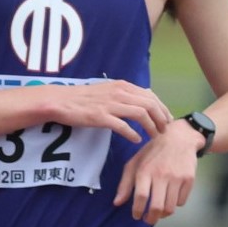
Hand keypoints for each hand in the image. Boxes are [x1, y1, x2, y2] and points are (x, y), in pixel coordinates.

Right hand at [54, 81, 172, 144]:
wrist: (60, 100)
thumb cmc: (82, 97)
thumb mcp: (107, 89)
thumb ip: (126, 93)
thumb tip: (145, 95)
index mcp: (122, 86)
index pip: (151, 96)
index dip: (162, 109)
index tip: (167, 120)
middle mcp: (119, 93)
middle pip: (150, 105)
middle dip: (161, 119)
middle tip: (164, 130)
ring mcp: (110, 104)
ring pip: (140, 114)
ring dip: (151, 127)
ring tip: (154, 136)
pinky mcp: (100, 117)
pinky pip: (123, 126)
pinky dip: (133, 134)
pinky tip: (136, 140)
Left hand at [113, 118, 198, 221]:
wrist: (179, 138)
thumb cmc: (153, 152)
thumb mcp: (135, 162)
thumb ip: (125, 183)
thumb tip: (117, 203)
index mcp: (145, 170)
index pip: (141, 197)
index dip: (138, 210)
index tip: (137, 216)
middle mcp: (161, 175)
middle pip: (157, 207)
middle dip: (151, 219)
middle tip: (148, 220)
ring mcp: (177, 178)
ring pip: (170, 207)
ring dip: (163, 214)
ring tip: (159, 212)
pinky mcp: (189, 179)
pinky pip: (181, 202)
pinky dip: (175, 204)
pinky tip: (170, 199)